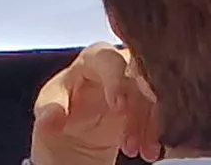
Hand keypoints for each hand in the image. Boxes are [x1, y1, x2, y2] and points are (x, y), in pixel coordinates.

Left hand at [27, 43, 155, 164]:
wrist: (73, 140)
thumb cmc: (59, 114)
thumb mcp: (47, 111)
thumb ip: (50, 110)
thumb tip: (53, 115)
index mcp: (90, 61)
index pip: (107, 59)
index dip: (116, 80)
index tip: (119, 107)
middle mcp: (118, 67)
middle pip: (140, 71)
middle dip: (144, 101)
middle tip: (142, 128)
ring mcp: (135, 85)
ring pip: (155, 93)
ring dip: (151, 123)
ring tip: (136, 150)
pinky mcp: (147, 105)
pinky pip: (162, 111)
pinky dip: (157, 132)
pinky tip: (148, 150)